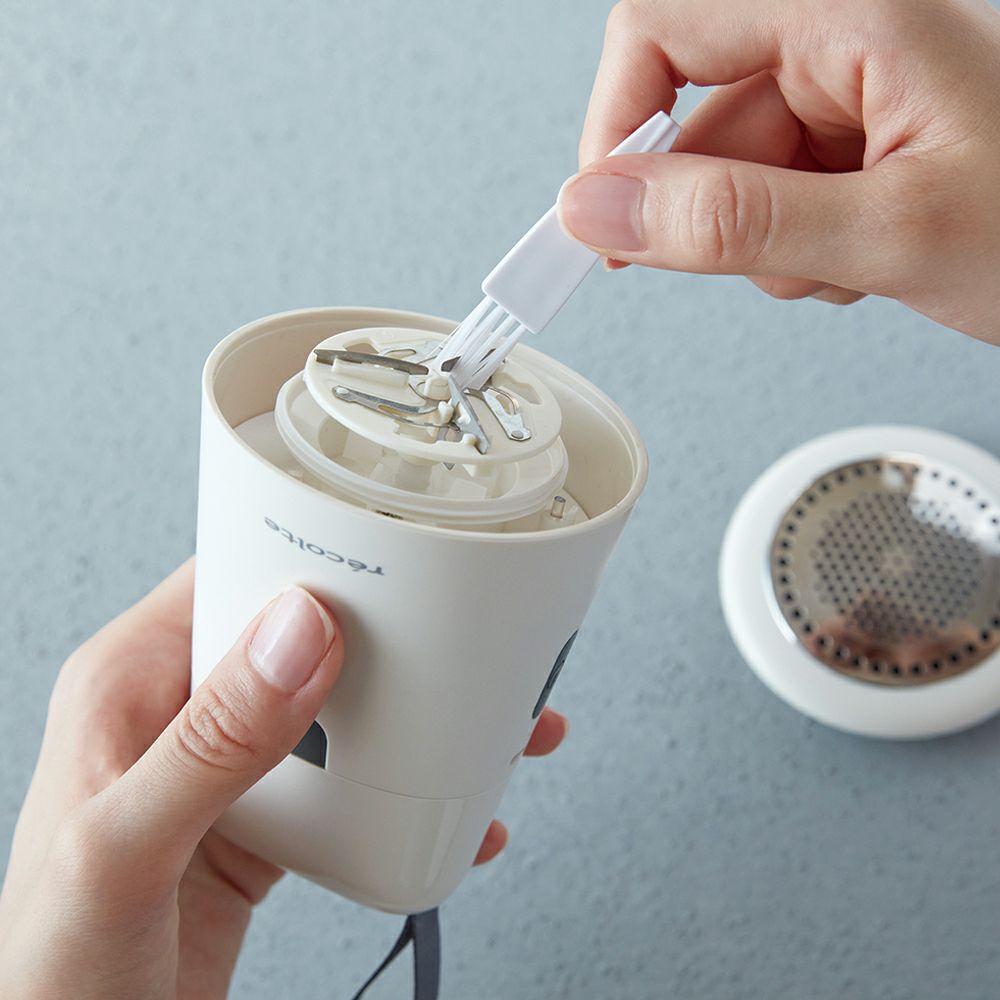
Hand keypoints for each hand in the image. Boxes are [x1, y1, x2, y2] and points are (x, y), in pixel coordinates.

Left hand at [0, 560, 567, 998]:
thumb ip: (212, 742)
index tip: (394, 554)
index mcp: (135, 680)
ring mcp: (230, 766)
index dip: (316, 555)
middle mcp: (186, 711)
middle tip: (461, 639)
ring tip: (479, 723)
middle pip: (308, 636)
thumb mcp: (124, 850)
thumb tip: (298, 633)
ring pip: (340, 706)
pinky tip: (443, 809)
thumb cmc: (49, 971)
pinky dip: (404, 790)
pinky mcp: (264, 821)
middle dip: (393, 636)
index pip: (236, 573)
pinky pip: (349, 782)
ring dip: (413, 714)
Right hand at [556, 0, 999, 342]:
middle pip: (694, 122)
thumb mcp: (890, 233)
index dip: (616, 123)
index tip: (601, 215)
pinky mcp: (848, 149)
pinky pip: (768, 201)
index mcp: (852, 13)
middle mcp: (840, 42)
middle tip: (777, 257)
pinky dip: (793, 252)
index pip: (663, 25)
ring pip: (728, 176)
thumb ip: (734, 223)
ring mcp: (846, 98)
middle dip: (717, 213)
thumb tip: (601, 212)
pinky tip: (854, 262)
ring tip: (845, 262)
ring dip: (763, 244)